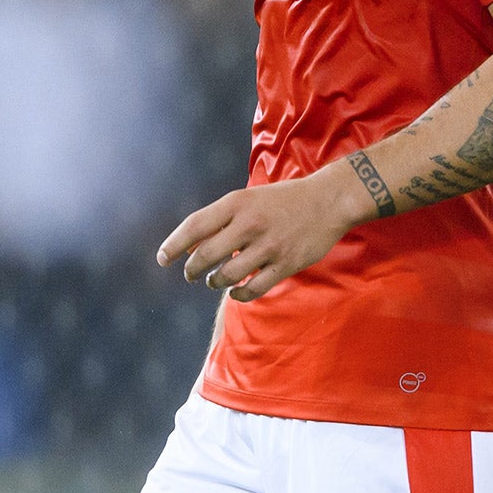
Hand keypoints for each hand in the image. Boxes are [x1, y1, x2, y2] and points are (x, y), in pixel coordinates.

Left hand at [156, 166, 367, 302]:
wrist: (331, 200)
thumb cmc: (285, 199)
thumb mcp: (250, 197)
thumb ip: (222, 218)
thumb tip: (190, 245)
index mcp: (238, 202)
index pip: (195, 226)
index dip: (174, 245)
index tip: (162, 259)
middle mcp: (250, 223)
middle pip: (206, 255)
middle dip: (192, 270)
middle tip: (191, 274)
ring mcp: (269, 245)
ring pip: (227, 275)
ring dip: (215, 282)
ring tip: (215, 280)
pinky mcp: (286, 264)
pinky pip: (253, 289)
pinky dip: (239, 295)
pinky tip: (237, 292)